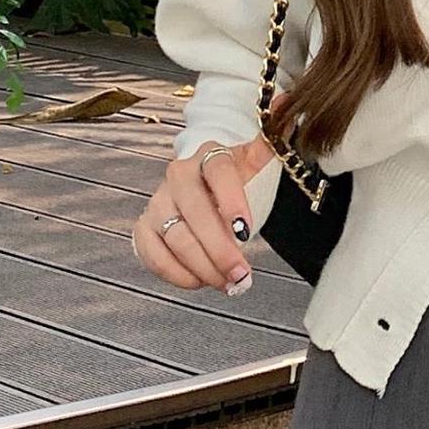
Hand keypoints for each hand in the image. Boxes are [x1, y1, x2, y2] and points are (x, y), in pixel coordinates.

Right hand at [133, 133, 280, 293]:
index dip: (232, 201)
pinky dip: (175, 273)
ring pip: (176, 237)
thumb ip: (267, 161)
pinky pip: (152, 253)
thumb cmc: (239, 178)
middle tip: (241, 274)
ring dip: (203, 267)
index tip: (245, 231)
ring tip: (227, 282)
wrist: (209, 180)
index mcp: (210, 155)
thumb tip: (282, 147)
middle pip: (196, 212)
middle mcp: (179, 175)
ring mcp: (159, 201)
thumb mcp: (259, 165)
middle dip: (220, 250)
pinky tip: (199, 281)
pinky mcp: (145, 227)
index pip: (219, 171)